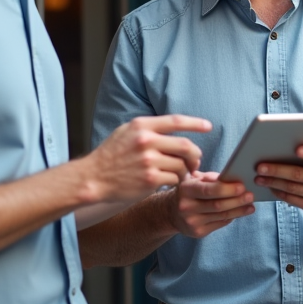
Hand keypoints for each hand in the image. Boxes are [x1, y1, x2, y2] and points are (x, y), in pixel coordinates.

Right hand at [78, 115, 209, 203]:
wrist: (94, 178)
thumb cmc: (111, 155)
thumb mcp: (126, 132)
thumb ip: (149, 128)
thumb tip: (174, 127)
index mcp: (142, 126)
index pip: (176, 121)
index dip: (195, 123)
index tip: (208, 126)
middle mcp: (146, 141)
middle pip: (185, 146)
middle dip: (195, 155)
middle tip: (195, 162)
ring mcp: (148, 161)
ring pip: (181, 165)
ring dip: (184, 171)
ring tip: (179, 175)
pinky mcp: (150, 180)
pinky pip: (174, 179)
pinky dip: (176, 182)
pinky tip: (170, 183)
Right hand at [166, 170, 254, 237]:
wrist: (171, 212)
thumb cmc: (189, 192)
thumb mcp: (194, 180)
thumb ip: (210, 178)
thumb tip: (230, 178)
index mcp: (186, 189)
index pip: (209, 190)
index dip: (227, 189)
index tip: (242, 186)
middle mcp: (186, 207)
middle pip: (217, 205)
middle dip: (237, 200)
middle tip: (251, 195)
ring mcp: (192, 221)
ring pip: (221, 216)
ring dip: (239, 210)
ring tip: (251, 205)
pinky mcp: (197, 232)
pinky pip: (220, 223)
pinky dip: (232, 217)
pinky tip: (240, 212)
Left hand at [255, 146, 302, 217]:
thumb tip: (286, 149)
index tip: (297, 149)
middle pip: (299, 174)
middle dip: (277, 170)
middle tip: (260, 166)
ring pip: (293, 188)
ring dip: (273, 182)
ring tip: (259, 177)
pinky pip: (293, 200)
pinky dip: (279, 192)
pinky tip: (270, 186)